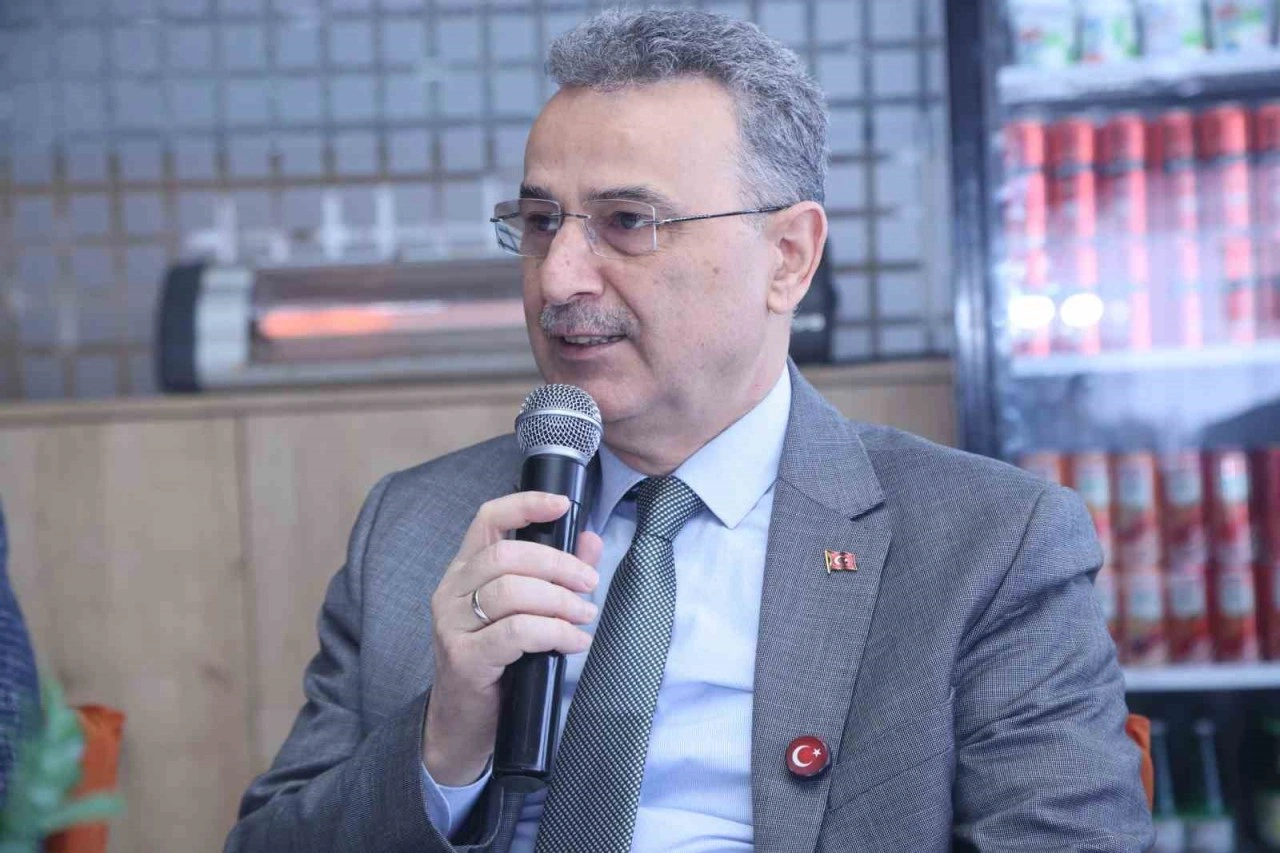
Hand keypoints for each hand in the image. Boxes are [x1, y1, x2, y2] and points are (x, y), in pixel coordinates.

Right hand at [422, 492, 602, 785]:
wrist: (462, 725)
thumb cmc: (496, 663)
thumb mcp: (524, 613)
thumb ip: (554, 575)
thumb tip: (589, 540)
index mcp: (464, 571)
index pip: (487, 519)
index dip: (525, 505)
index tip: (561, 505)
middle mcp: (451, 592)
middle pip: (507, 556)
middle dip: (558, 564)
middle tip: (589, 582)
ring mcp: (452, 625)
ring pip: (512, 591)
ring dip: (559, 600)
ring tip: (584, 615)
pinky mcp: (464, 658)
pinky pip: (517, 632)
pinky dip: (555, 633)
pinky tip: (574, 642)